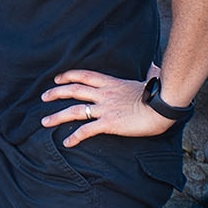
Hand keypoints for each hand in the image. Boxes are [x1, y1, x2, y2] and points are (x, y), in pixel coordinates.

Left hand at [41, 68, 173, 146]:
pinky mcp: (109, 123)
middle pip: (73, 90)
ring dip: (57, 116)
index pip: (84, 75)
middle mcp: (104, 94)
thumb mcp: (150, 80)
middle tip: (43, 97)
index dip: (69, 76)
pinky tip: (67, 142)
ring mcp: (105, 109)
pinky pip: (86, 130)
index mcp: (112, 83)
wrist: (164, 106)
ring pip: (74, 111)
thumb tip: (155, 65)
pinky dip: (75, 136)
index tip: (57, 78)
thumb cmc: (161, 94)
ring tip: (44, 122)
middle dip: (56, 93)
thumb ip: (149, 73)